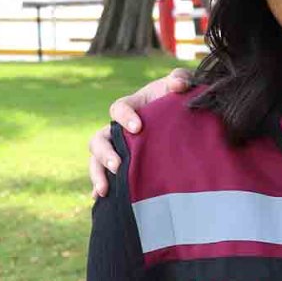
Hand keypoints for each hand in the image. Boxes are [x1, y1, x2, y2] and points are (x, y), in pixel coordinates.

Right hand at [89, 68, 193, 196]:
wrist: (185, 120)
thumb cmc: (179, 100)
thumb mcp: (181, 86)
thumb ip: (180, 79)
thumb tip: (178, 84)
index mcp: (130, 107)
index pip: (117, 109)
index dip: (124, 116)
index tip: (138, 127)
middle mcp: (118, 129)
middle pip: (99, 139)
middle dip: (105, 153)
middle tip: (118, 165)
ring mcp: (119, 149)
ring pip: (96, 159)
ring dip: (97, 174)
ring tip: (105, 190)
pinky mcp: (125, 165)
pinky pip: (107, 177)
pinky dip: (102, 188)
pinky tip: (102, 201)